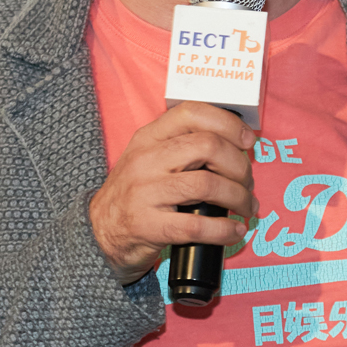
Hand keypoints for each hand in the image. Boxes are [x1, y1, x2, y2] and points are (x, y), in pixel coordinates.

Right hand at [88, 102, 259, 283]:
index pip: (192, 113)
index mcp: (149, 137)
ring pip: (208, 184)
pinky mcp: (148, 225)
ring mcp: (145, 192)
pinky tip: (234, 232)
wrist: (98, 234)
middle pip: (208, 146)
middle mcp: (146, 160)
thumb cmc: (136, 195)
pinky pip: (197, 225)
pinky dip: (224, 229)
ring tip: (246, 209)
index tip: (248, 142)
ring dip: (238, 197)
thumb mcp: (150, 159)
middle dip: (240, 166)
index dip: (228, 124)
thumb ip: (183, 147)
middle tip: (247, 184)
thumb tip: (236, 147)